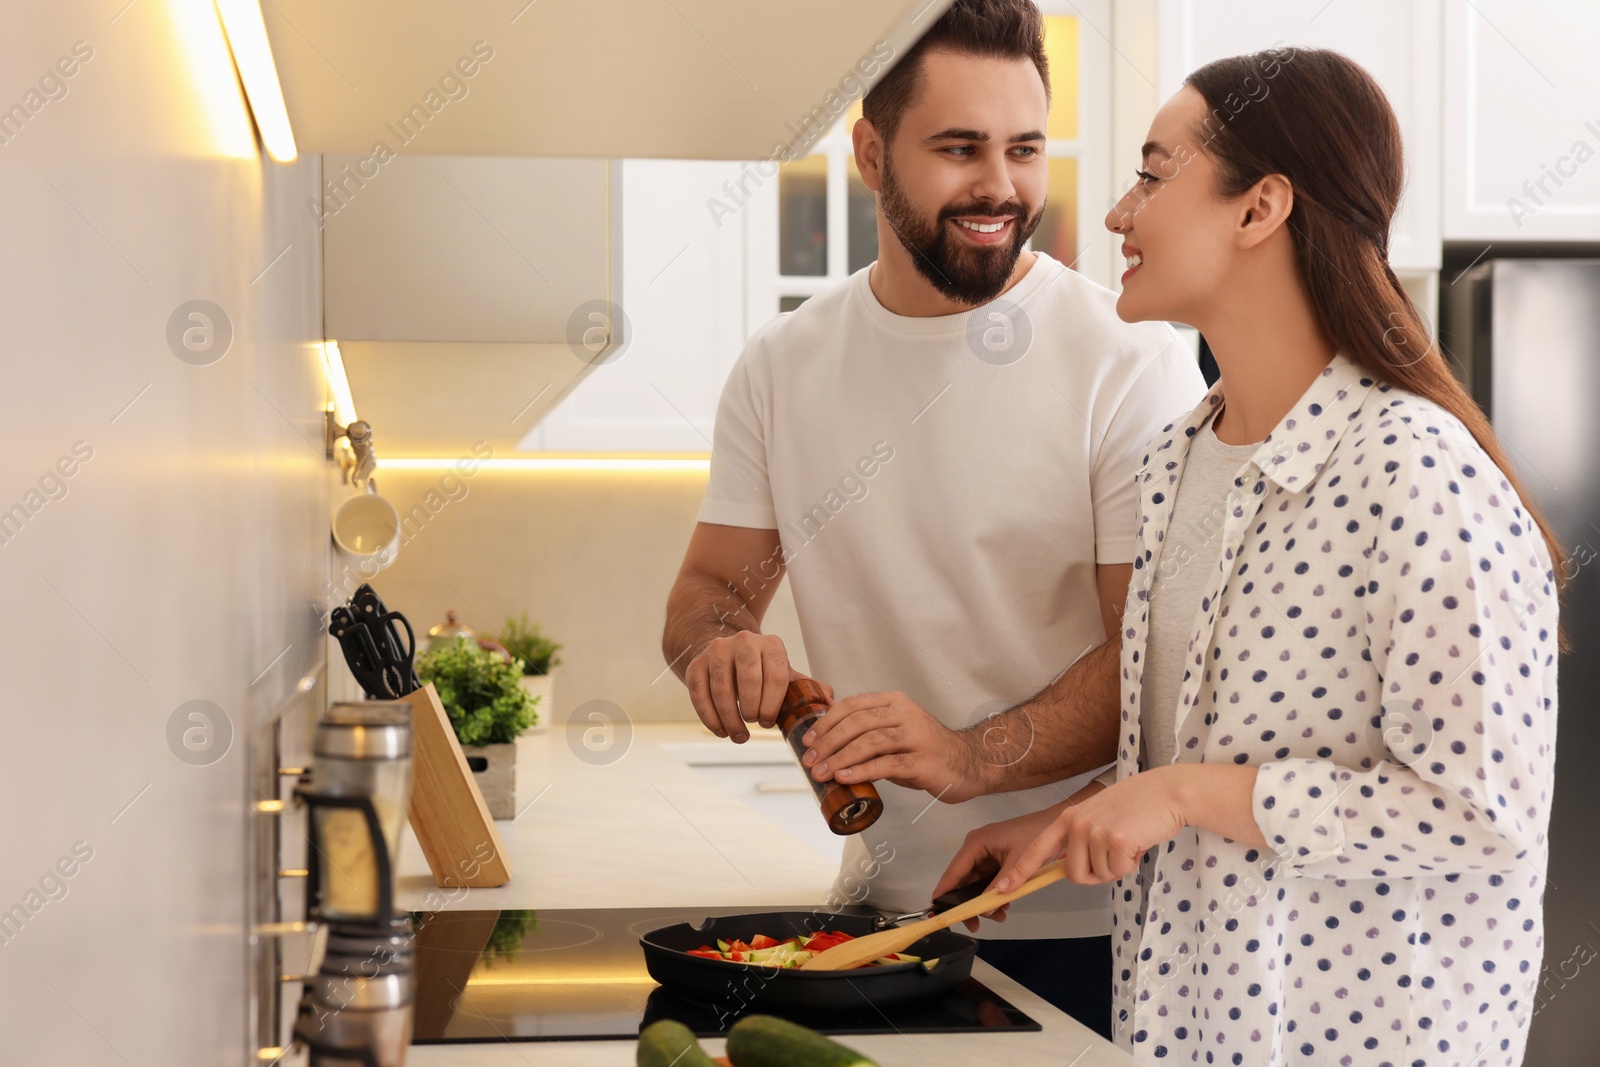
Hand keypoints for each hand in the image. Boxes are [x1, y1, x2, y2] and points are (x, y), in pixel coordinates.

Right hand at [684, 632, 830, 742]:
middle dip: (752, 711)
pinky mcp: (696, 663)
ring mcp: (717, 651)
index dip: (773, 706)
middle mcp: (744, 641)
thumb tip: (831, 701)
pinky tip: (720, 730)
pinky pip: (699, 694)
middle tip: (753, 725)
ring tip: (738, 735)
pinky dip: (709, 718)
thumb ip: (805, 687)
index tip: (769, 722)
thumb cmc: (762, 670)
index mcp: (772, 645)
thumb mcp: (783, 672)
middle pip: (749, 682)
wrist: (727, 653)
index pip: (776, 678)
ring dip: (730, 720)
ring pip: (722, 690)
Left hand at [800, 690, 984, 800]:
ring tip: (822, 773)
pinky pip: (888, 764)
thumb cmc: (925, 749)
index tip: (807, 740)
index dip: (826, 722)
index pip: (853, 705)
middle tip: (809, 760)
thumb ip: (868, 731)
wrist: (969, 763)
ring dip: (841, 758)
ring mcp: (917, 737)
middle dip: (828, 742)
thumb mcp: (896, 731)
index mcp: (895, 702)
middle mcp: (906, 714)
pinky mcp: (924, 762)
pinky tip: (845, 779)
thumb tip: (825, 740)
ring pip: (870, 742)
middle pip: (858, 723)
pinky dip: (862, 771)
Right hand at [929, 802, 1070, 931]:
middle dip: (968, 904)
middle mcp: (977, 848)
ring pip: (976, 885)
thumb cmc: (1038, 836)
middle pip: (963, 881)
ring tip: (998, 917)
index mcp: (976, 843)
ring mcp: (987, 854)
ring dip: (983, 902)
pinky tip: (1004, 907)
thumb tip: (984, 909)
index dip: (944, 894)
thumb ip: (1000, 886)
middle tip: (974, 925)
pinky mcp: (997, 860)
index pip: (953, 872)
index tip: (937, 913)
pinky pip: (988, 882)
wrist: (1060, 826)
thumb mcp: (1018, 863)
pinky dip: (993, 896)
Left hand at [994, 767, 1188, 890]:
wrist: (1166, 792)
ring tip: (1128, 841)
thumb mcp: (1097, 817)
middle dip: (1096, 873)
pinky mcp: (1116, 840)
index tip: (1003, 889)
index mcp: (1068, 819)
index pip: (1037, 849)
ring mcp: (1095, 831)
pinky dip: (1131, 864)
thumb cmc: (1136, 807)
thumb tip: (1070, 869)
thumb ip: (1080, 839)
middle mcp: (1076, 824)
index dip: (1020, 872)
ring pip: (1099, 875)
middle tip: (1115, 852)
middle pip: (1074, 874)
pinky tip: (1138, 842)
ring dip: (1116, 867)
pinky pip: (1118, 872)